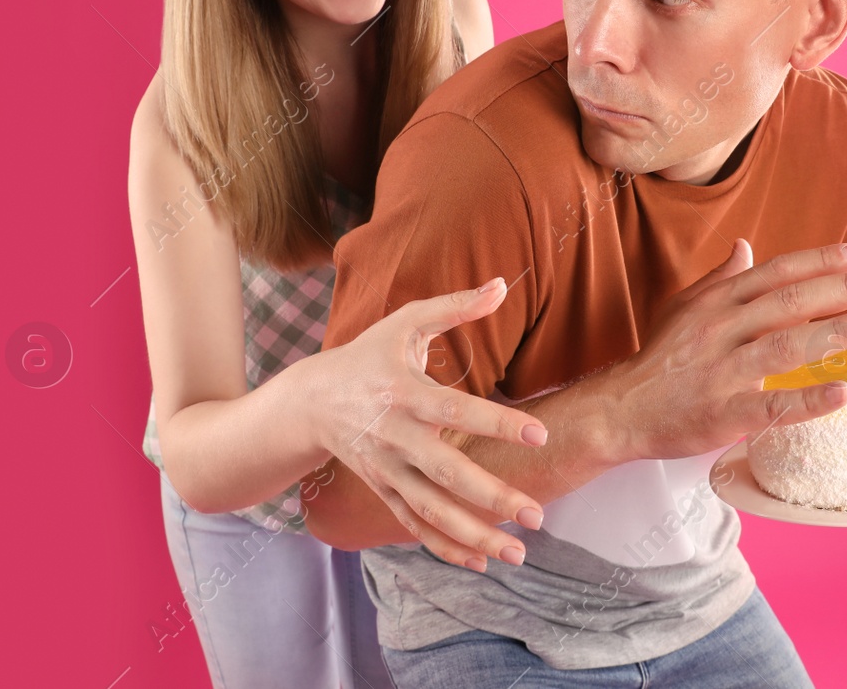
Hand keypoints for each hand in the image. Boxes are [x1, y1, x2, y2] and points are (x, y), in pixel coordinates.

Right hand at [308, 279, 548, 570]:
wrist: (309, 401)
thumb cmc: (368, 355)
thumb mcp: (405, 323)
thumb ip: (455, 306)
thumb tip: (502, 284)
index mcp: (404, 393)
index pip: (455, 410)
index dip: (496, 422)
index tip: (537, 435)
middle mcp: (395, 437)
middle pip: (446, 473)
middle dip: (492, 497)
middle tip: (536, 515)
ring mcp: (387, 469)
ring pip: (432, 510)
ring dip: (475, 535)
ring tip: (519, 553)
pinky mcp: (383, 490)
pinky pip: (414, 525)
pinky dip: (445, 547)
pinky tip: (481, 562)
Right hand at [604, 238, 846, 463]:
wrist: (620, 409)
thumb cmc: (660, 359)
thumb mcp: (684, 308)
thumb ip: (720, 279)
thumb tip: (745, 246)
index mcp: (717, 302)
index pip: (777, 273)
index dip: (820, 261)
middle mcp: (721, 329)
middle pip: (788, 302)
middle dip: (841, 289)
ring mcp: (722, 371)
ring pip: (784, 346)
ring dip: (834, 332)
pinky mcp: (721, 414)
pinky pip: (768, 406)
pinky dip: (806, 400)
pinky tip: (841, 393)